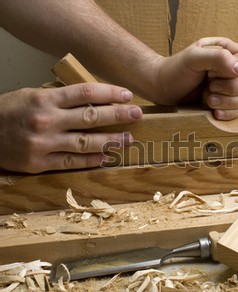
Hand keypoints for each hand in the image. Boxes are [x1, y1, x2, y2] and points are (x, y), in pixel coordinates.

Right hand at [0, 83, 141, 172]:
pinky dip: (92, 160)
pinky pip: (73, 162)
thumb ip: (61, 98)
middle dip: (118, 115)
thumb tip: (95, 99)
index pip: (84, 93)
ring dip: (111, 141)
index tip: (127, 94)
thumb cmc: (9, 111)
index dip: (109, 93)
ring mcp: (43, 143)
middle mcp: (46, 120)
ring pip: (86, 143)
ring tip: (129, 139)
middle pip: (90, 117)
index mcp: (44, 99)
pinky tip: (107, 157)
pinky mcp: (40, 163)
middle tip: (137, 114)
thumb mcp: (33, 95)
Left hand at [155, 37, 237, 119]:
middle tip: (210, 88)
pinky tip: (214, 113)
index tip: (211, 74)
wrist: (162, 89)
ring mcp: (231, 87)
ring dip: (229, 103)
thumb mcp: (194, 57)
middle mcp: (232, 68)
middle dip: (232, 89)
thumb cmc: (176, 69)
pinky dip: (229, 114)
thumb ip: (218, 58)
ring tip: (209, 101)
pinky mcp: (227, 104)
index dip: (232, 71)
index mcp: (227, 51)